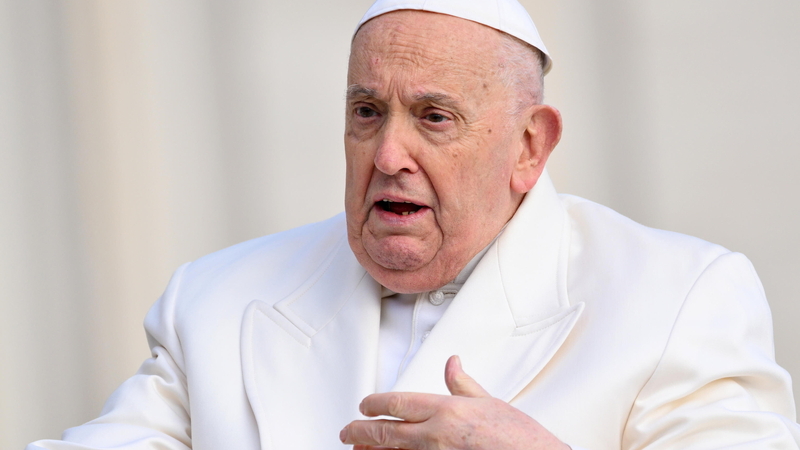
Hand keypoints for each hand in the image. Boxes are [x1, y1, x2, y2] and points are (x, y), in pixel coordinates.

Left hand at [340, 355, 569, 449]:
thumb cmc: (519, 438)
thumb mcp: (489, 402)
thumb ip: (462, 384)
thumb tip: (452, 364)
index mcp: (447, 411)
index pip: (398, 403)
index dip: (375, 404)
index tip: (365, 405)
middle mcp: (436, 436)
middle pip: (386, 432)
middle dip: (361, 431)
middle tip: (347, 431)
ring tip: (357, 449)